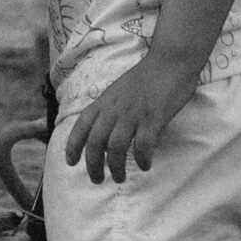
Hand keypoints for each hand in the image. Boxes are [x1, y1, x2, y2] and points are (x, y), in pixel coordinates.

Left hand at [63, 53, 199, 183]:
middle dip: (93, 165)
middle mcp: (114, 108)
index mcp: (104, 101)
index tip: (71, 162)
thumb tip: (106, 134)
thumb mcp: (119, 91)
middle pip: (95, 142)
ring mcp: (133, 113)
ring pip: (115, 147)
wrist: (170, 61)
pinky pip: (143, 145)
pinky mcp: (153, 117)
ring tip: (119, 178)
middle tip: (97, 180)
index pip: (81, 125)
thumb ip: (111, 110)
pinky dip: (141, 159)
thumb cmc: (147, 77)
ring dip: (115, 167)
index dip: (73, 146)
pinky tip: (144, 165)